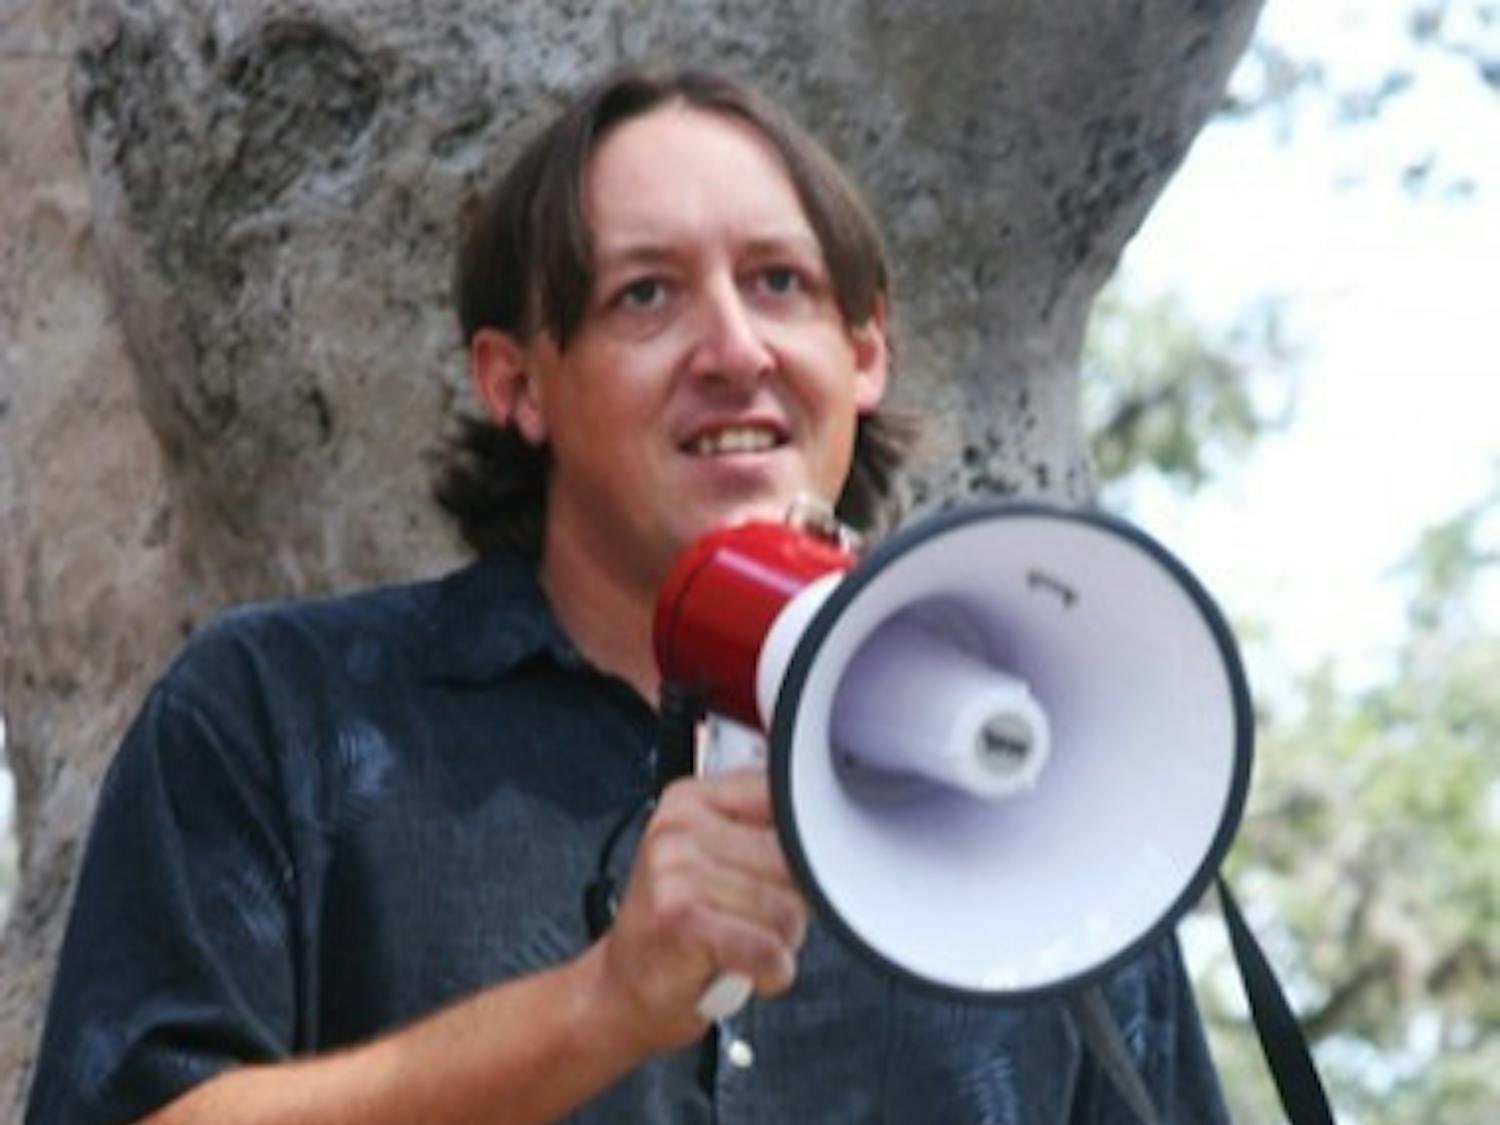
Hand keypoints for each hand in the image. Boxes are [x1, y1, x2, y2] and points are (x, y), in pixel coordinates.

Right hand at [593, 769, 808, 1053]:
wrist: (621, 987)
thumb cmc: (676, 925)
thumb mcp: (708, 858)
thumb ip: (760, 831)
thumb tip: (828, 828)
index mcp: (690, 800)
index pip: (780, 797)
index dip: (803, 842)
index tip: (790, 867)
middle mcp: (679, 829)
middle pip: (792, 859)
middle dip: (791, 901)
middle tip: (753, 918)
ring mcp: (677, 873)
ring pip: (788, 909)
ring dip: (779, 942)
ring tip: (742, 943)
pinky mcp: (683, 921)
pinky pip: (769, 950)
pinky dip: (771, 973)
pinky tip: (745, 969)